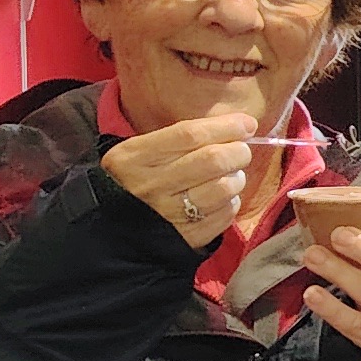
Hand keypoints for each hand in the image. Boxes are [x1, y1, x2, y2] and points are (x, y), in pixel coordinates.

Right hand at [105, 114, 257, 251]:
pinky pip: (225, 214)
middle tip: (240, 151)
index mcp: (134, 157)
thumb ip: (181, 138)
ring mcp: (168, 214)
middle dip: (238, 151)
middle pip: (212, 160)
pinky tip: (222, 199)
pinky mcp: (186, 237)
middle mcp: (150, 185)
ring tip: (231, 176)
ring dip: (237, 178)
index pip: (189, 134)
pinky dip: (231, 202)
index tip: (247, 124)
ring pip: (223, 188)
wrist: (113, 230)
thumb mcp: (140, 153)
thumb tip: (238, 126)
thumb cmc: (134, 181)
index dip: (224, 126)